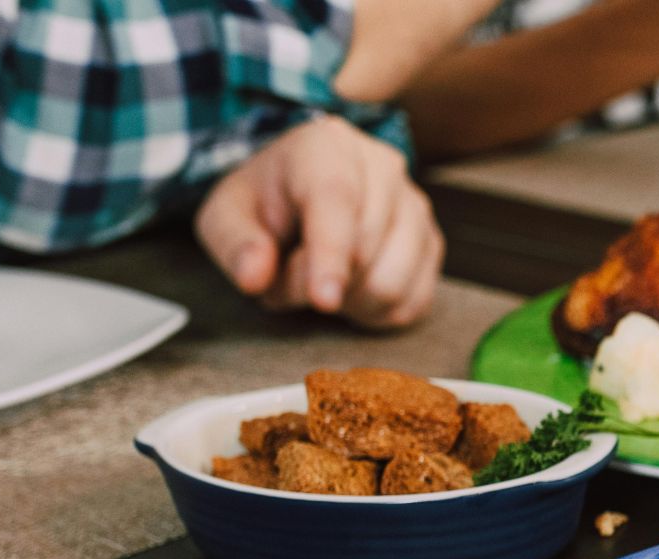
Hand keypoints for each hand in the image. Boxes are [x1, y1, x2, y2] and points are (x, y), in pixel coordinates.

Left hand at [195, 116, 442, 328]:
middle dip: (316, 284)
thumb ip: (235, 244)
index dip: (330, 255)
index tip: (323, 299)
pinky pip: (414, 301)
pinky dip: (378, 312)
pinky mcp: (432, 243)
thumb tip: (254, 275)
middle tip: (287, 273)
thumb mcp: (225, 216)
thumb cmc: (264, 205)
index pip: (336, 201)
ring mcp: (415, 206)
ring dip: (349, 302)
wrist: (301, 192)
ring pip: (393, 283)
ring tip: (323, 281)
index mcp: (326, 146)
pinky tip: (354, 292)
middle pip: (363, 253)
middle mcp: (383, 167)